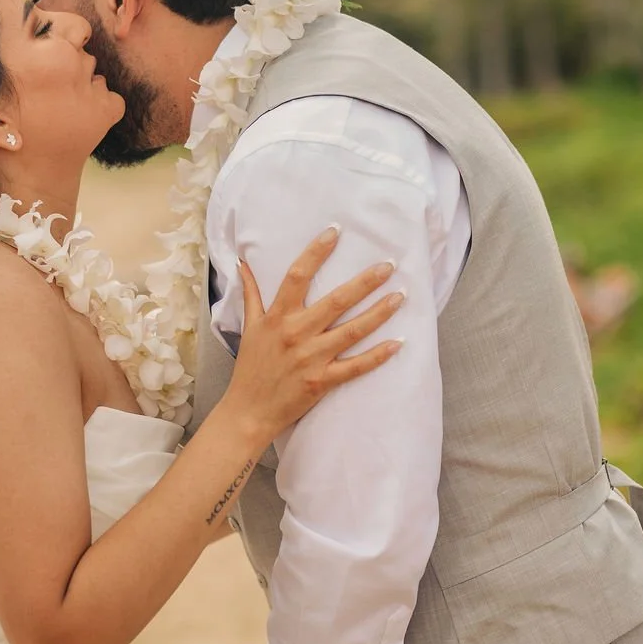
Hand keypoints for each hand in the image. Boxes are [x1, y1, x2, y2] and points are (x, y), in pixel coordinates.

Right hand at [224, 226, 404, 443]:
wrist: (248, 411)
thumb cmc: (251, 368)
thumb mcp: (249, 327)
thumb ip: (251, 294)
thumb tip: (243, 264)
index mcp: (278, 317)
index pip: (297, 276)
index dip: (316, 252)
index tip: (335, 232)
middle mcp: (296, 333)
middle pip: (336, 300)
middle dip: (364, 281)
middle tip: (388, 265)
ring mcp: (311, 358)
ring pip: (352, 330)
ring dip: (379, 312)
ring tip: (400, 296)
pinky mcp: (322, 381)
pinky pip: (356, 366)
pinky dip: (378, 355)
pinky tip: (398, 343)